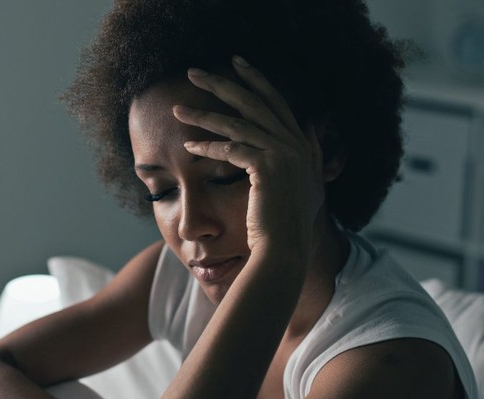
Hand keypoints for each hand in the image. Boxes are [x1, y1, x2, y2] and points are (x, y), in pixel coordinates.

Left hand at [172, 56, 325, 258]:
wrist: (285, 249)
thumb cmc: (285, 225)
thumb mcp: (302, 185)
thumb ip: (305, 155)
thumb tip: (303, 129)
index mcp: (302, 144)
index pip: (276, 102)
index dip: (256, 80)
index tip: (235, 63)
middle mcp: (295, 144)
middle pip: (253, 103)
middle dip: (222, 83)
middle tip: (194, 72)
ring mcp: (284, 154)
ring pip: (236, 124)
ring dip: (203, 115)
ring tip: (178, 109)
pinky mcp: (267, 168)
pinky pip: (231, 149)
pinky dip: (208, 147)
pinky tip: (189, 147)